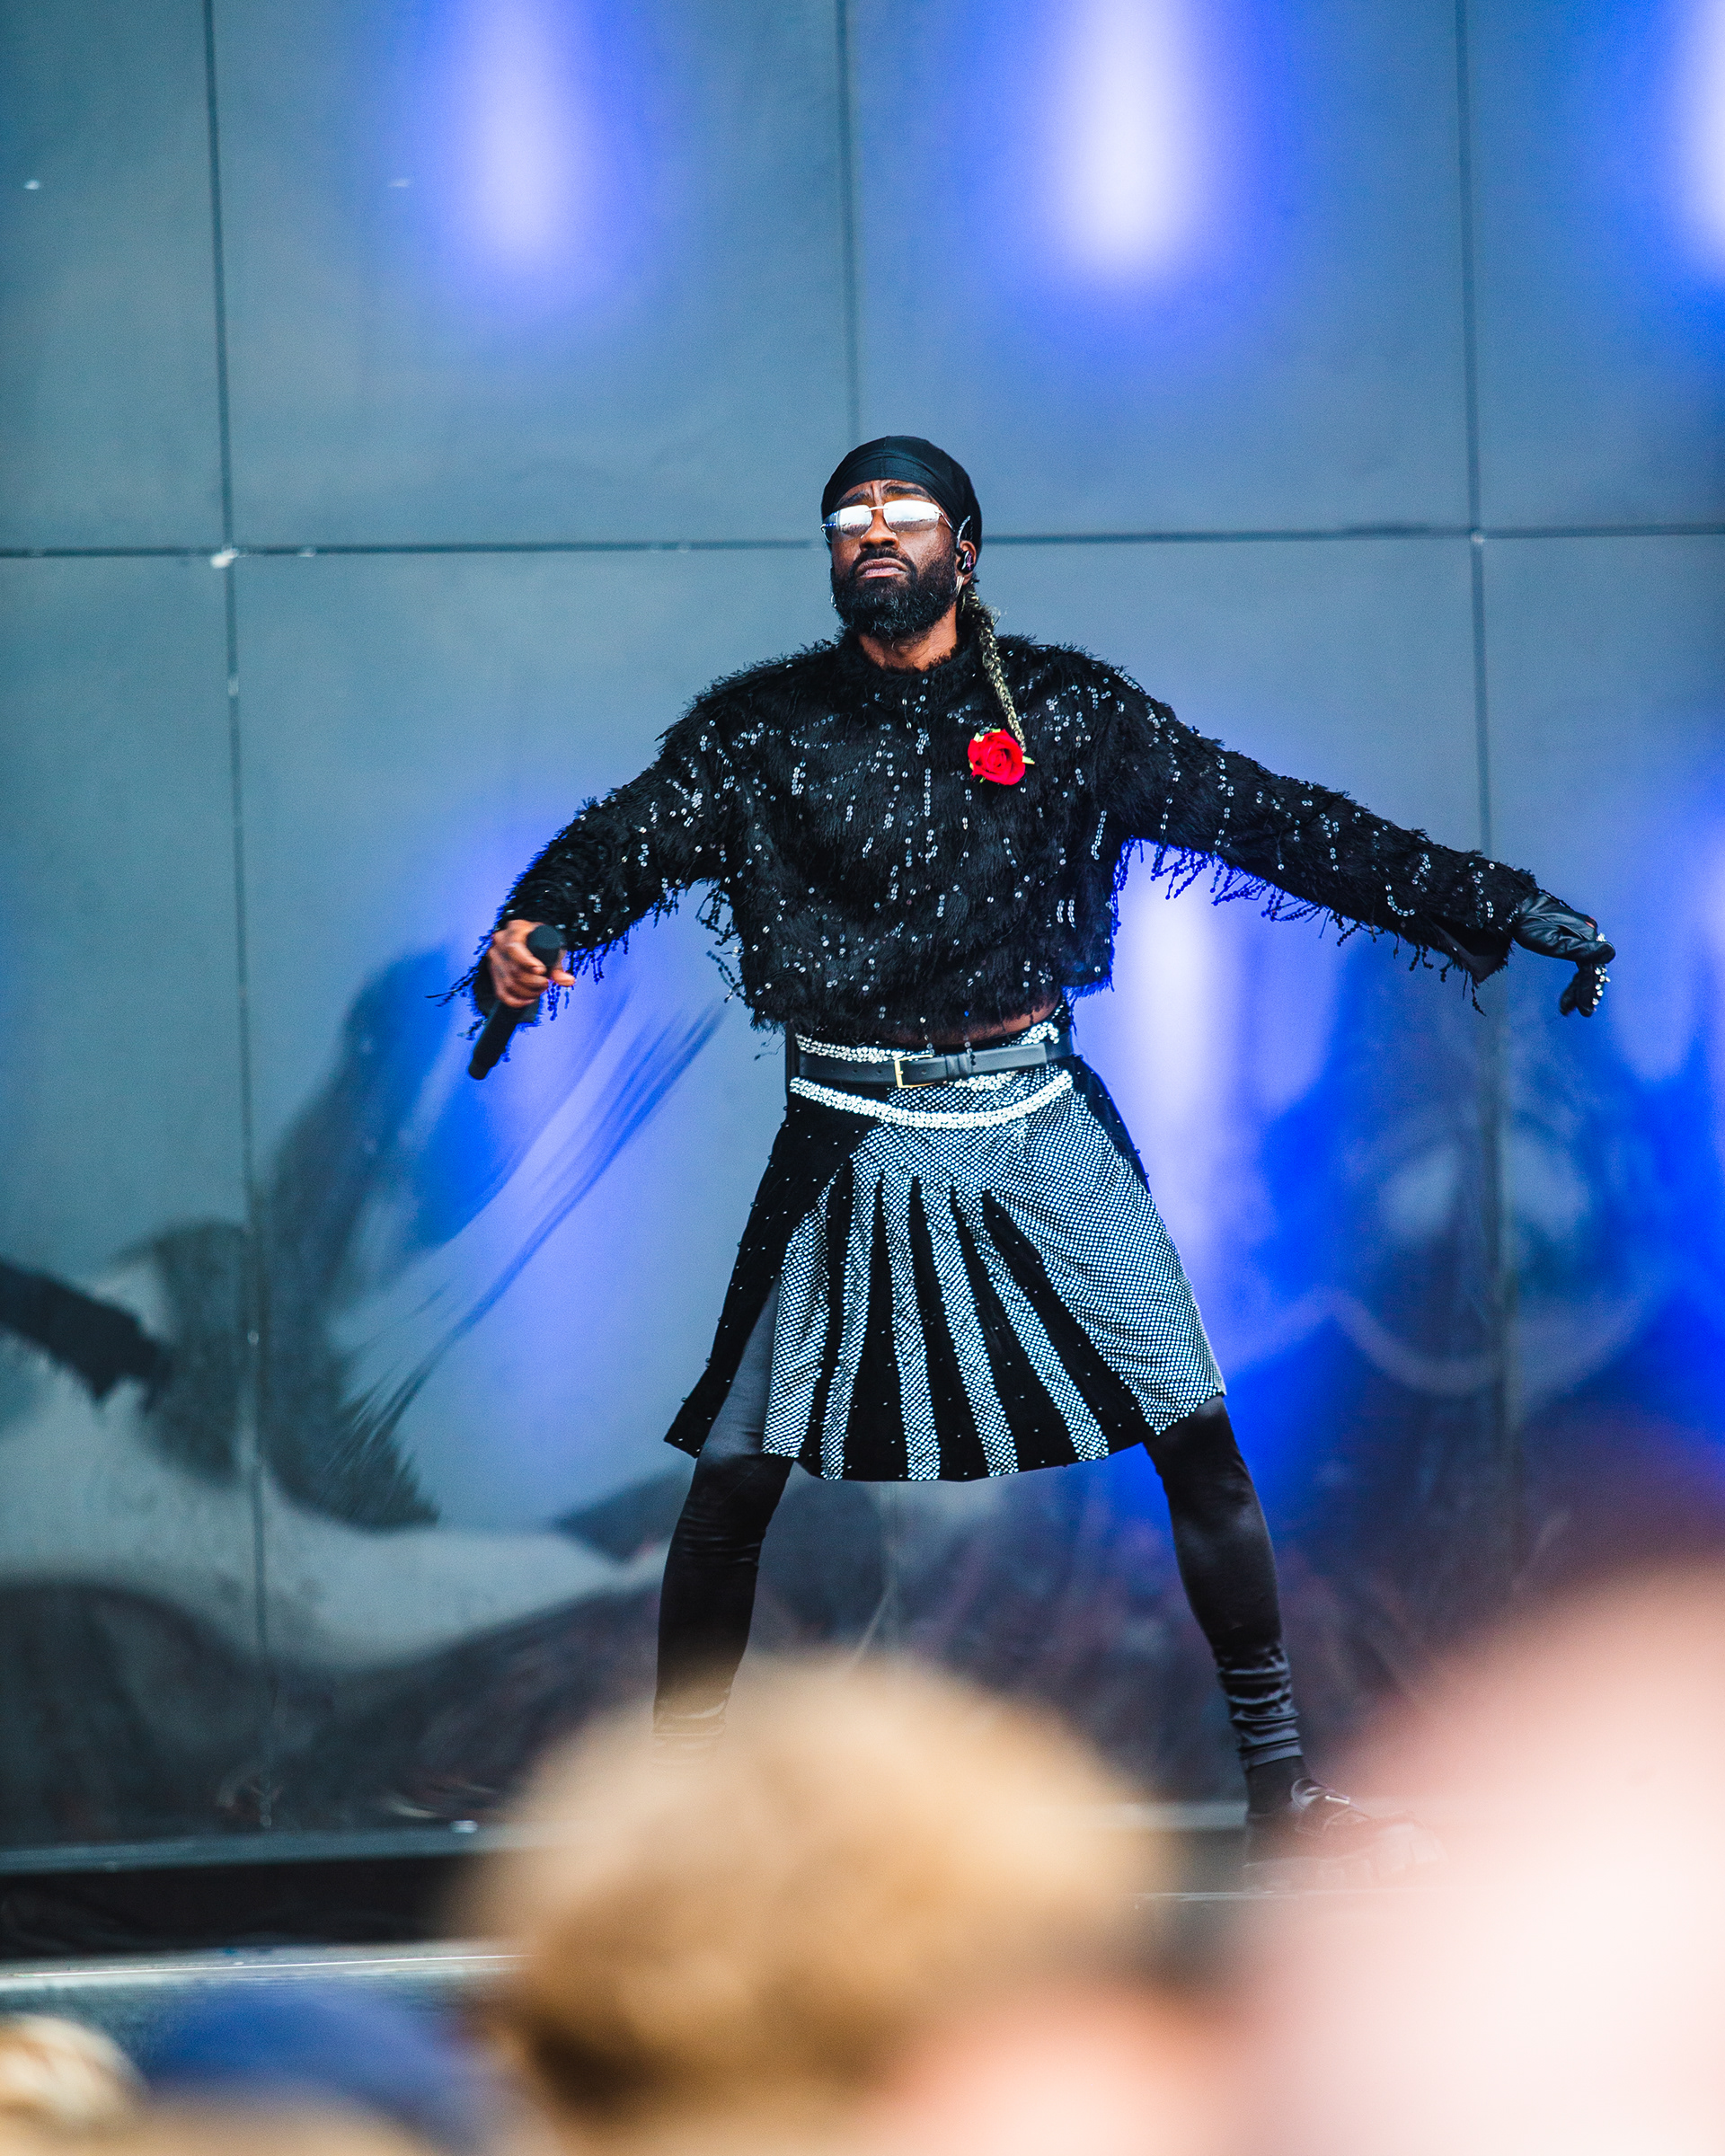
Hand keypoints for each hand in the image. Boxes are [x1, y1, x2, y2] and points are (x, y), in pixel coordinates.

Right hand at [487, 920, 574, 1007]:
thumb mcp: (554, 948)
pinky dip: (516, 1001)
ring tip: (541, 989)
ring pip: (509, 983)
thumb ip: (559, 966)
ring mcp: (495, 958)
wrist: (532, 941)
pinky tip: (529, 1000)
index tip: (542, 971)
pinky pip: (501, 993)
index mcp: (515, 929)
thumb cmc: (544, 942)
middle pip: (513, 969)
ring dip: (528, 992)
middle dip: (533, 982)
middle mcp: (500, 942)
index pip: (514, 948)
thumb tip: (569, 981)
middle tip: (546, 983)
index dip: (527, 962)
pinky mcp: (493, 973)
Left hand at [1510, 892, 1614, 1016]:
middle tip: (1580, 1011)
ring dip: (1579, 987)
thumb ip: (1580, 950)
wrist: (1516, 909)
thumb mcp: (1552, 942)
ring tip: (1570, 1006)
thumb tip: (1610, 953)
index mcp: (1585, 935)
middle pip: (1590, 968)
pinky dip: (1575, 976)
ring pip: (1585, 966)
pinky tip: (1570, 990)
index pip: (1591, 969)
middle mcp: (1587, 933)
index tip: (1585, 1009)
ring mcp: (1581, 933)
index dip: (1588, 990)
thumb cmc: (1529, 926)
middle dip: (1584, 991)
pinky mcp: (1573, 934)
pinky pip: (1580, 959)